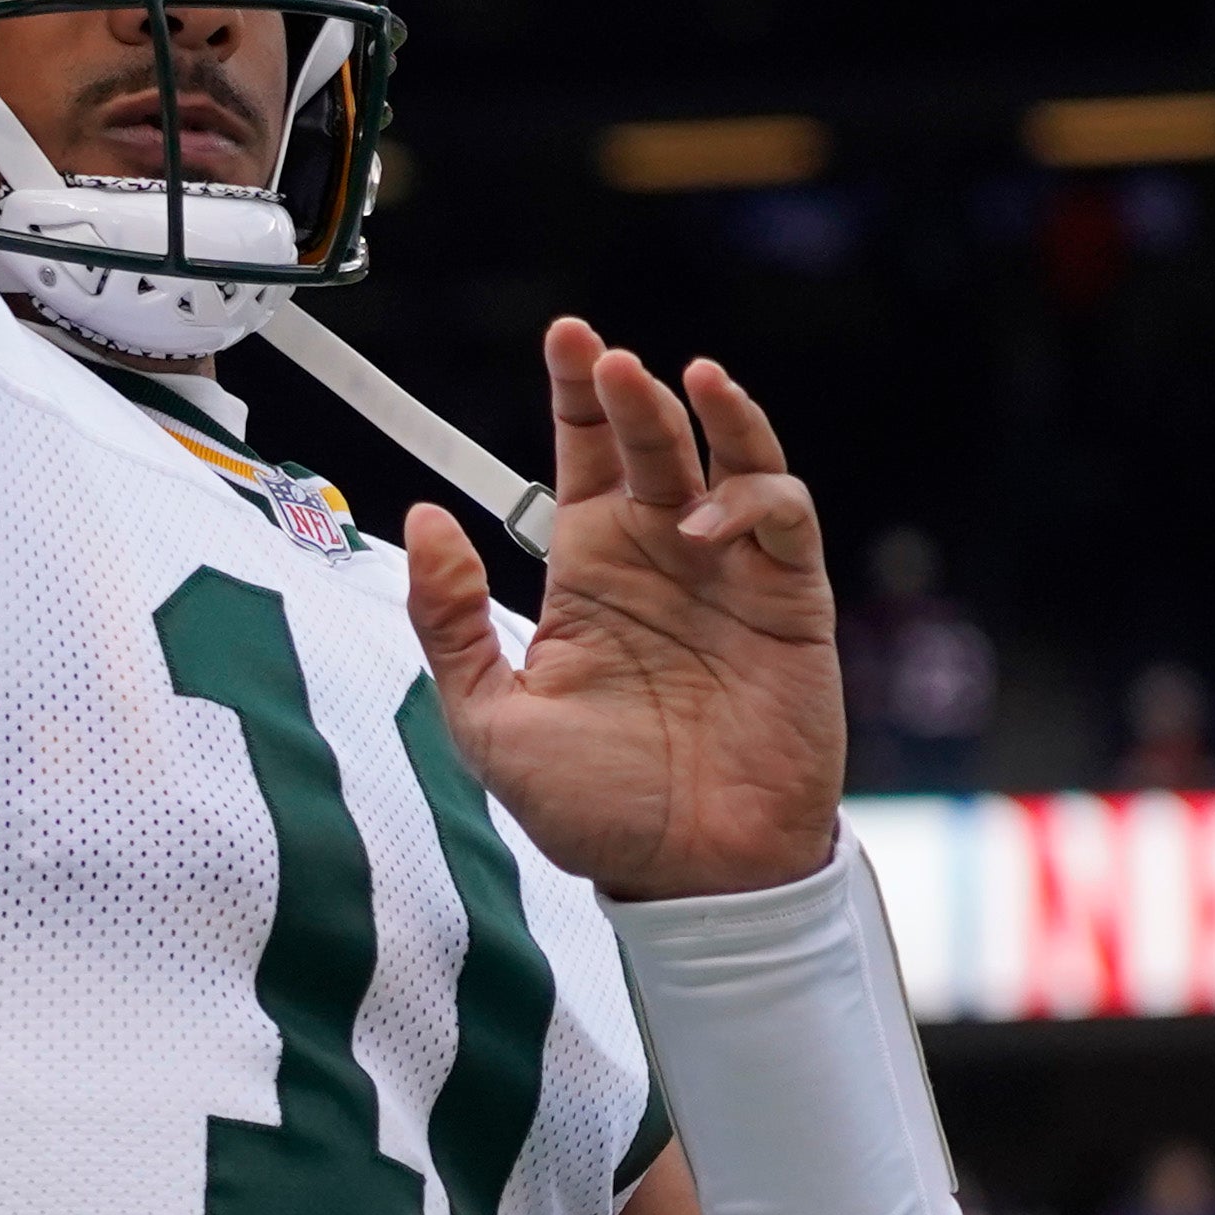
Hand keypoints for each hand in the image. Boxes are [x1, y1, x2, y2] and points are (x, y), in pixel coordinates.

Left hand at [402, 316, 843, 902]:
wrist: (690, 878)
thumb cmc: (594, 807)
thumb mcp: (487, 719)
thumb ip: (449, 621)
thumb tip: (422, 517)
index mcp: (590, 569)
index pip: (584, 453)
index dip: (577, 392)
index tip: (566, 336)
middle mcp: (662, 556)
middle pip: (649, 440)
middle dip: (628, 391)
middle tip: (602, 357)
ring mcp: (730, 575)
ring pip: (729, 460)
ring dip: (709, 416)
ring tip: (674, 383)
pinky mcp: (791, 604)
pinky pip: (784, 519)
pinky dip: (752, 497)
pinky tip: (703, 520)